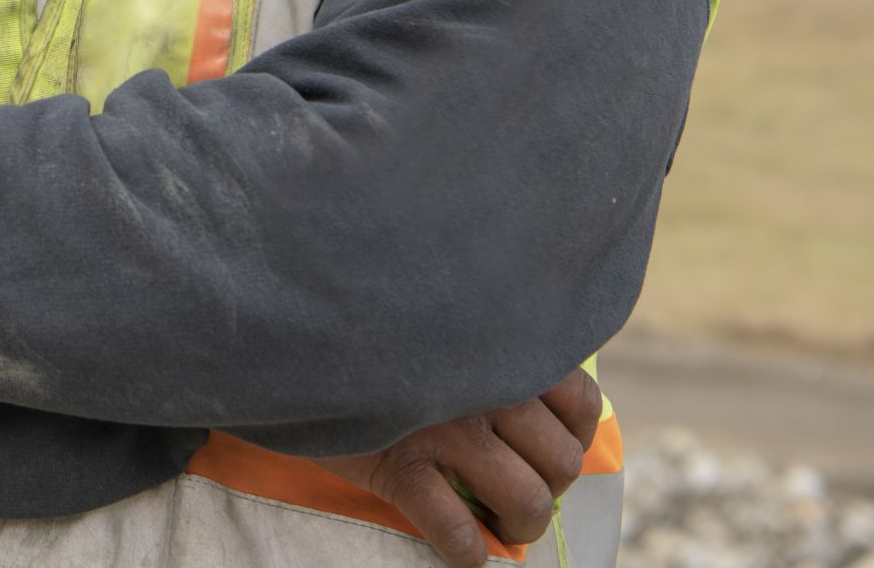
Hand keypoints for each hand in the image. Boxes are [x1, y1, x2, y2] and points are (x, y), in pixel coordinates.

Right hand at [313, 368, 602, 567]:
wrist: (292, 343)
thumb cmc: (374, 339)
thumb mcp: (441, 328)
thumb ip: (486, 349)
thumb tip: (534, 403)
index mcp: (497, 345)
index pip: (580, 403)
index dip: (571, 438)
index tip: (542, 448)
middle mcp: (481, 384)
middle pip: (561, 463)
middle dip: (548, 491)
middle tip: (514, 491)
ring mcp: (442, 427)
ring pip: (526, 501)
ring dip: (517, 528)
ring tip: (496, 524)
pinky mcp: (398, 465)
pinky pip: (457, 530)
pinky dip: (468, 553)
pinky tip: (461, 550)